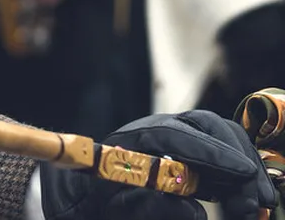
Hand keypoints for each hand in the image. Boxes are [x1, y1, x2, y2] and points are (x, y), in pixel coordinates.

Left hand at [41, 110, 276, 219]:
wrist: (82, 197)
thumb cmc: (90, 201)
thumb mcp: (108, 208)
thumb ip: (143, 207)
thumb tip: (193, 210)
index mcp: (128, 141)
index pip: (170, 134)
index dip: (208, 151)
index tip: (241, 172)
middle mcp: (154, 132)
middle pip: (202, 126)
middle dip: (234, 157)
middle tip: (254, 196)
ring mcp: (173, 140)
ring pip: (218, 137)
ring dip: (242, 166)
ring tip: (254, 203)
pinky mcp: (188, 155)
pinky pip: (220, 155)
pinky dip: (239, 173)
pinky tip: (246, 201)